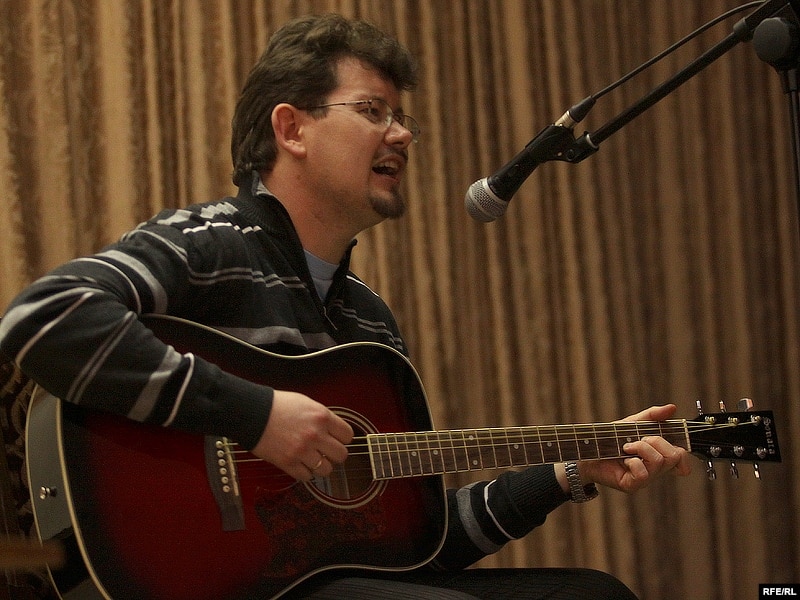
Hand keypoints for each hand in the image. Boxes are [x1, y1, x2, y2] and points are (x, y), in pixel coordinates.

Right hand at [250, 389, 353, 480]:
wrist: (252, 413)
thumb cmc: (277, 405)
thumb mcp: (306, 403)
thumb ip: (322, 417)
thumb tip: (334, 430)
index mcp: (322, 416)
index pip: (348, 435)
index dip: (342, 439)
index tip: (337, 440)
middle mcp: (315, 434)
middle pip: (341, 455)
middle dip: (335, 454)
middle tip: (327, 452)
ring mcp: (302, 450)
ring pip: (326, 470)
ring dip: (320, 466)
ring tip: (312, 459)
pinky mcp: (288, 463)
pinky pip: (307, 477)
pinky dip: (304, 472)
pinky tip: (299, 463)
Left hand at [569, 404, 691, 493]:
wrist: (587, 451)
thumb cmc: (610, 439)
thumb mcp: (632, 423)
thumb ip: (652, 416)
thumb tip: (672, 408)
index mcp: (658, 455)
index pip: (682, 459)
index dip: (682, 453)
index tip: (669, 443)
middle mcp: (655, 469)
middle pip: (675, 456)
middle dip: (657, 441)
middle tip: (639, 440)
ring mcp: (645, 479)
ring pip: (659, 462)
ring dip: (641, 448)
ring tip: (626, 448)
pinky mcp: (632, 486)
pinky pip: (643, 473)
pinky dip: (633, 462)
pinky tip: (624, 461)